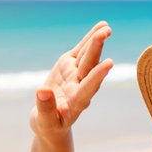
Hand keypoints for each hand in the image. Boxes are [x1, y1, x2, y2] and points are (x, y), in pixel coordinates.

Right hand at [31, 21, 113, 138]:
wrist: (51, 121)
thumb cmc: (48, 125)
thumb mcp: (44, 122)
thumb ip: (46, 108)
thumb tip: (42, 91)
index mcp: (76, 102)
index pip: (88, 87)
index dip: (97, 76)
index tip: (108, 64)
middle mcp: (79, 86)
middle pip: (89, 66)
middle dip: (96, 49)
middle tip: (105, 33)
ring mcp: (76, 74)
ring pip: (87, 55)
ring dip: (96, 41)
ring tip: (106, 26)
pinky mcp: (70, 66)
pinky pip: (81, 51)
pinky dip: (89, 39)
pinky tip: (101, 26)